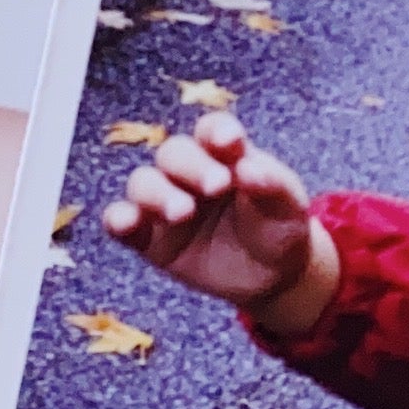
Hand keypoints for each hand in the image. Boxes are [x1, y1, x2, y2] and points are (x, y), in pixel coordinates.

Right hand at [99, 106, 332, 331]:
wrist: (270, 277)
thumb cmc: (279, 230)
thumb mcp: (289, 210)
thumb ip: (274, 186)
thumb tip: (250, 169)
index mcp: (227, 155)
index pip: (213, 130)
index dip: (217, 131)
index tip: (230, 142)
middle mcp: (191, 172)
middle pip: (174, 153)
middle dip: (191, 166)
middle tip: (216, 186)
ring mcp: (166, 202)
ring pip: (144, 182)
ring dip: (157, 193)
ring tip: (182, 213)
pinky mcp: (148, 237)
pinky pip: (122, 221)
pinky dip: (119, 219)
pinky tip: (126, 223)